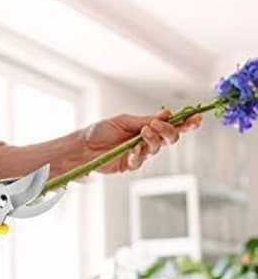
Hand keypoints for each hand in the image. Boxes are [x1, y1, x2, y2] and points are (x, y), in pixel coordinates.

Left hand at [82, 109, 201, 173]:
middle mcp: (147, 141)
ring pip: (156, 149)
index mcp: (148, 127)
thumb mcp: (124, 120)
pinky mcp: (130, 165)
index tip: (196, 118)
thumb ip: (145, 119)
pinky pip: (140, 161)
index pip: (172, 125)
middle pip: (170, 139)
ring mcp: (140, 154)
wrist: (83, 145)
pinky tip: (133, 149)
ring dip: (152, 139)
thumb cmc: (102, 130)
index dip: (186, 123)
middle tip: (156, 125)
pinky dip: (138, 154)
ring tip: (142, 132)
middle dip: (169, 131)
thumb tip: (167, 113)